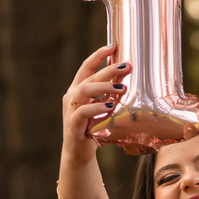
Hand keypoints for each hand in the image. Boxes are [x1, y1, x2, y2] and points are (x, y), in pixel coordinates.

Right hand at [62, 44, 131, 164]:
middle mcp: (72, 96)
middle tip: (126, 66)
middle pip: (89, 76)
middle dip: (108, 69)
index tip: (113, 45)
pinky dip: (97, 107)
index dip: (98, 55)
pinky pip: (84, 112)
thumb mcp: (102, 107)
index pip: (86, 67)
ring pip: (85, 90)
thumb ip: (110, 93)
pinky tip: (110, 106)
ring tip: (121, 88)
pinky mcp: (73, 124)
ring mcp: (71, 109)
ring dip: (104, 87)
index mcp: (77, 89)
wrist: (79, 152)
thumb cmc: (92, 127)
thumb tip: (127, 77)